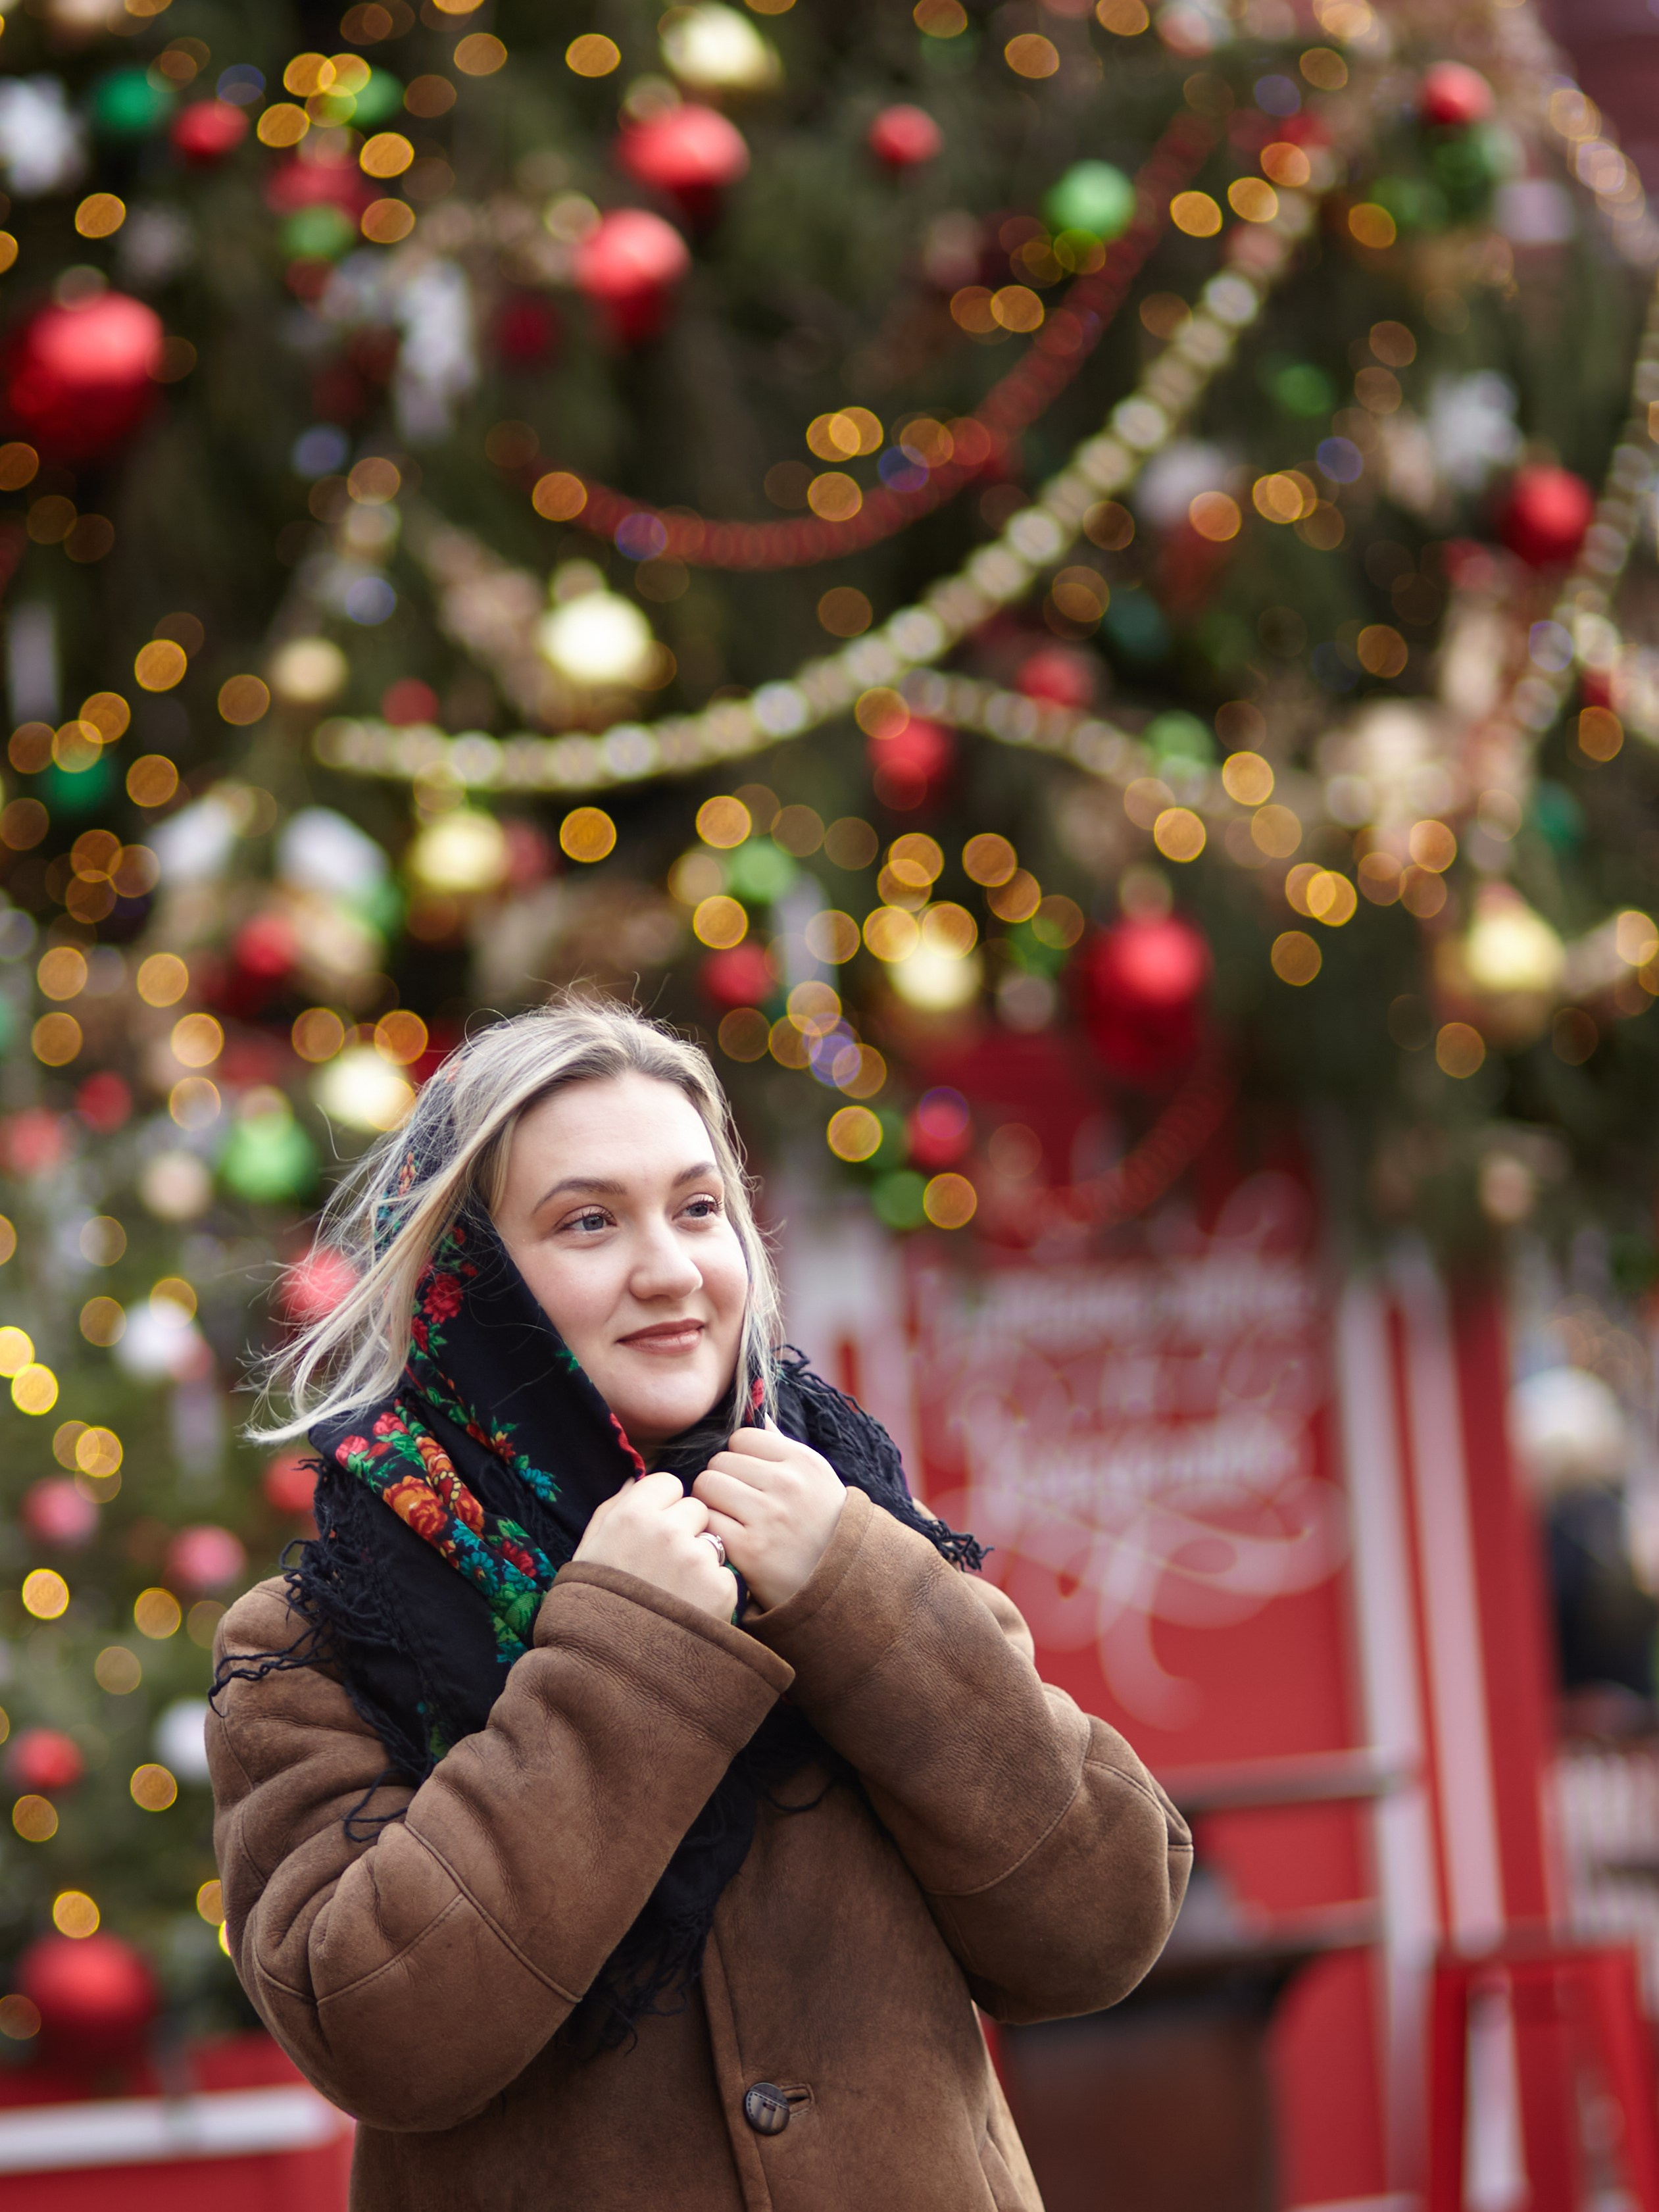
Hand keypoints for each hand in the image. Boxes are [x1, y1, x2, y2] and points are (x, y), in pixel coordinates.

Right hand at [572, 1471, 737, 1621]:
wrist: (611, 1669)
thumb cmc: (595, 1606)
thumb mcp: (588, 1551)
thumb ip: (613, 1509)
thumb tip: (634, 1479)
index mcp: (632, 1514)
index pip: (669, 1484)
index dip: (664, 1508)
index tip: (653, 1534)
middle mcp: (668, 1530)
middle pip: (696, 1509)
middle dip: (686, 1531)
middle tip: (665, 1567)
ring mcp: (697, 1560)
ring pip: (713, 1542)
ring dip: (702, 1561)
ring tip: (676, 1593)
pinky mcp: (721, 1589)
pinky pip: (726, 1575)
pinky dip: (714, 1592)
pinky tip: (690, 1611)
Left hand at [693, 1427, 845, 1611]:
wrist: (838, 1587)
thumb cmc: (822, 1526)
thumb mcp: (817, 1480)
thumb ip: (784, 1447)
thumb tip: (758, 1415)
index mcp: (804, 1462)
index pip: (742, 1437)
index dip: (739, 1458)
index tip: (748, 1479)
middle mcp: (788, 1484)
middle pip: (719, 1461)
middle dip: (721, 1480)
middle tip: (734, 1502)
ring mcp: (768, 1517)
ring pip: (706, 1486)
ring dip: (710, 1503)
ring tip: (727, 1517)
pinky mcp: (750, 1550)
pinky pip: (707, 1521)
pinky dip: (711, 1531)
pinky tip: (726, 1540)